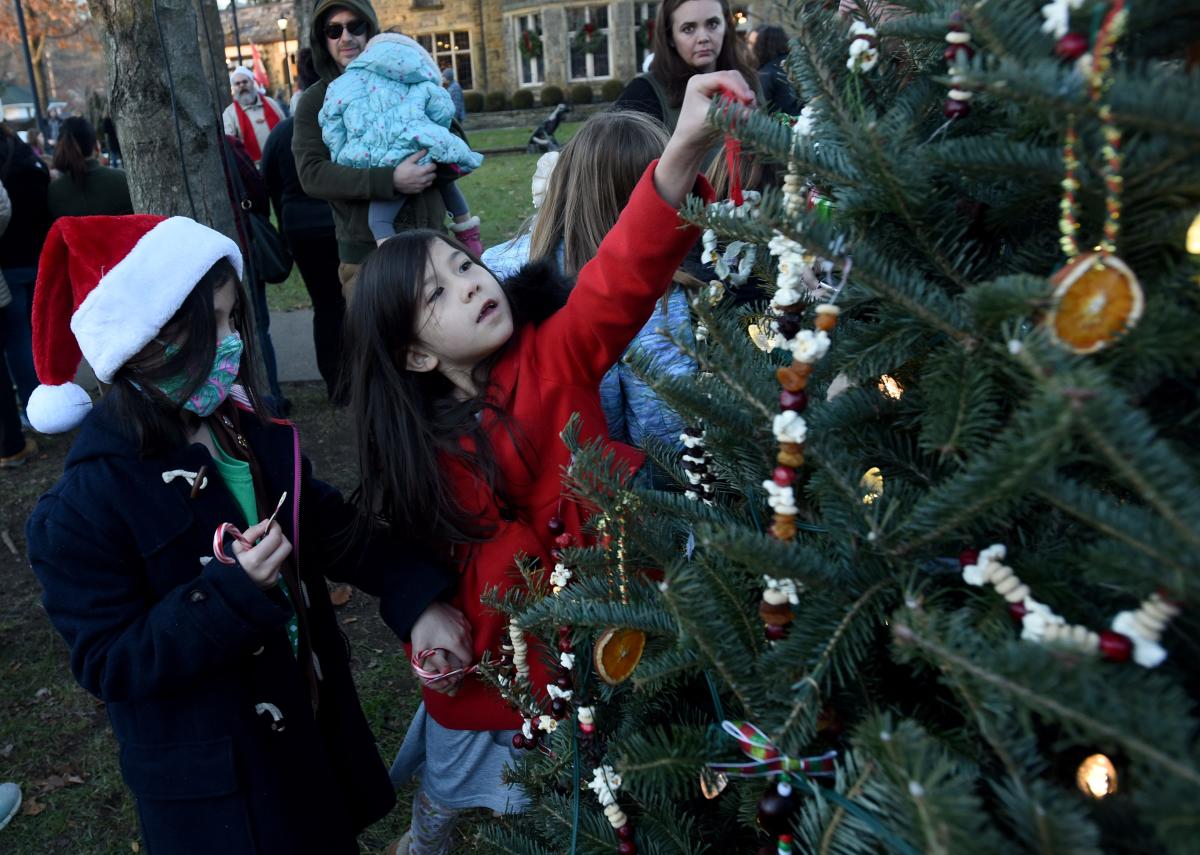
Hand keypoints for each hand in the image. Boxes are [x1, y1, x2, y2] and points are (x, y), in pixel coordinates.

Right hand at [231, 520, 291, 589]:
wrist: (232, 585)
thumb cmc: (234, 562)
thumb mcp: (237, 545)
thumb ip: (252, 532)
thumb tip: (267, 522)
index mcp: (254, 560)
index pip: (275, 538)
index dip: (275, 527)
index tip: (271, 523)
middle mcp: (266, 569)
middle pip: (286, 545)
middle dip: (280, 536)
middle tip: (271, 533)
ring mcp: (272, 576)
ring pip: (285, 553)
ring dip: (279, 545)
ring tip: (268, 545)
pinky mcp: (275, 580)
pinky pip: (281, 562)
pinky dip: (275, 556)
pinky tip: (266, 557)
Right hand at [392, 150, 435, 193]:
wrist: (393, 181)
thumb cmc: (401, 170)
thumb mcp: (408, 160)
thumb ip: (418, 155)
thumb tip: (425, 150)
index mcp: (423, 171)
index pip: (434, 167)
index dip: (432, 164)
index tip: (429, 164)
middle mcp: (424, 179)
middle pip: (434, 175)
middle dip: (432, 172)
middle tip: (427, 170)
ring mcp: (422, 186)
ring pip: (431, 182)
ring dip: (429, 179)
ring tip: (424, 176)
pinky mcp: (418, 191)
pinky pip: (425, 187)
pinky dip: (424, 184)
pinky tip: (419, 181)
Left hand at [410, 601, 472, 695]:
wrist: (422, 605)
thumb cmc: (421, 628)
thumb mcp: (421, 649)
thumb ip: (430, 666)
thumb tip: (442, 675)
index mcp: (456, 642)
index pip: (468, 660)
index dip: (463, 667)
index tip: (455, 669)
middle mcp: (464, 633)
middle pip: (470, 650)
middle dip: (464, 658)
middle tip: (454, 662)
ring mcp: (464, 623)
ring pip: (470, 640)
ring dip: (464, 647)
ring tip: (453, 650)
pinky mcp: (461, 616)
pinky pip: (467, 630)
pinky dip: (463, 636)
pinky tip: (452, 636)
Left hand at [656, 71, 756, 207]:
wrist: (687, 149)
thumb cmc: (692, 136)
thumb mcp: (711, 124)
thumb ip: (729, 116)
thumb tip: (750, 114)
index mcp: (697, 83)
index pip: (723, 78)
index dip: (737, 88)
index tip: (748, 101)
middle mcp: (705, 82)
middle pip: (733, 78)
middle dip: (743, 91)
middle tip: (752, 105)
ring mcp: (714, 90)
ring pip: (738, 87)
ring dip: (746, 99)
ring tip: (750, 113)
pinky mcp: (721, 100)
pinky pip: (738, 97)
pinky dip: (745, 105)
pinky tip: (748, 115)